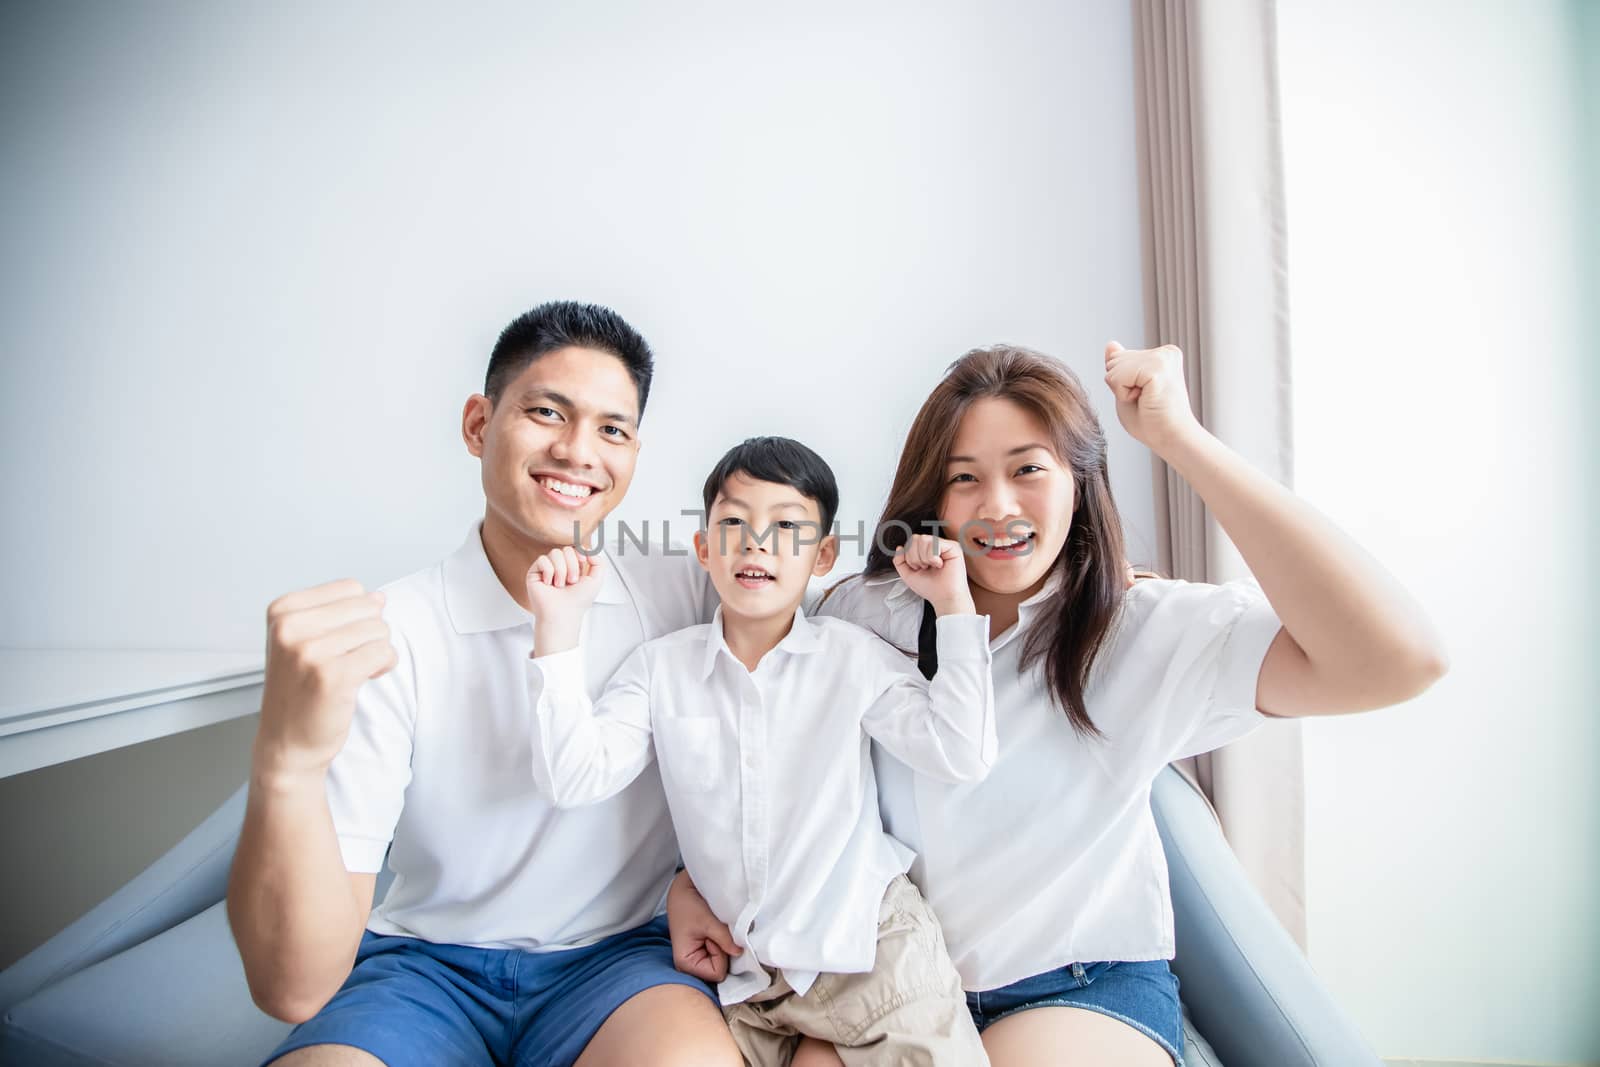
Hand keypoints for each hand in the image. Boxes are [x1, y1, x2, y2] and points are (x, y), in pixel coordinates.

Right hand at [257, 580, 396, 779]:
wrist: (286, 743)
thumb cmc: (299, 691)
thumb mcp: (305, 640)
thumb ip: (340, 613)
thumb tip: (379, 597)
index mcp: (283, 611)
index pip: (350, 588)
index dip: (356, 615)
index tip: (338, 641)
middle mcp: (291, 628)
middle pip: (368, 607)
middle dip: (369, 633)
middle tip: (347, 659)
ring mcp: (310, 652)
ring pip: (379, 630)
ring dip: (376, 652)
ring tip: (352, 671)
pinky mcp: (333, 676)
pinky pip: (384, 653)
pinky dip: (383, 666)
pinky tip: (364, 679)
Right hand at [526, 546, 604, 653]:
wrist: (564, 614)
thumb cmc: (578, 601)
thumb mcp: (596, 580)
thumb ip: (599, 562)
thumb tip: (588, 549)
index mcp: (573, 567)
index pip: (575, 548)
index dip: (580, 552)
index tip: (584, 562)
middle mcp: (560, 567)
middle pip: (566, 549)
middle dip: (572, 565)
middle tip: (572, 581)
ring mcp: (547, 569)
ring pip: (555, 553)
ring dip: (562, 570)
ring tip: (560, 585)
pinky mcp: (534, 573)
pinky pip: (542, 560)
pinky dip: (549, 572)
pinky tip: (549, 583)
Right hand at [666, 869, 740, 982]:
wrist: (683, 891)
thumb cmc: (689, 905)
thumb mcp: (708, 921)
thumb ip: (725, 939)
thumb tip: (740, 952)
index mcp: (685, 963)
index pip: (717, 973)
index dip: (720, 955)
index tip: (712, 936)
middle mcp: (690, 967)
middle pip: (720, 970)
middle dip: (723, 951)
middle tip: (713, 931)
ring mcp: (698, 960)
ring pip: (722, 962)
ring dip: (723, 946)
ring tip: (713, 929)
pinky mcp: (704, 952)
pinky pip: (721, 954)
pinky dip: (723, 943)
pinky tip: (715, 931)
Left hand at [893, 534, 974, 615]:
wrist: (944, 598)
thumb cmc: (931, 588)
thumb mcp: (908, 575)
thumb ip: (899, 561)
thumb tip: (899, 547)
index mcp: (926, 551)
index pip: (911, 542)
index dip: (909, 556)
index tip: (919, 568)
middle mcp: (935, 546)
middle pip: (915, 538)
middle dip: (914, 557)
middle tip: (925, 568)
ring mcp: (945, 545)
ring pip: (923, 539)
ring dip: (924, 558)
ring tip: (932, 567)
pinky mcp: (953, 547)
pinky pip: (934, 543)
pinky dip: (932, 557)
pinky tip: (940, 565)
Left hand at [1103, 341, 1203, 455]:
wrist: (1172, 439)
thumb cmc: (1152, 422)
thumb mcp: (1127, 389)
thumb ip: (1119, 366)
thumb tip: (1110, 344)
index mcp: (1161, 355)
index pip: (1118, 358)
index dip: (1121, 383)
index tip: (1144, 396)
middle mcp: (1165, 352)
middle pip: (1114, 361)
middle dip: (1120, 385)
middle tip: (1145, 400)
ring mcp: (1162, 358)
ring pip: (1113, 368)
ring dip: (1122, 391)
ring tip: (1146, 401)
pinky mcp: (1157, 368)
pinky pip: (1117, 377)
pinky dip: (1123, 394)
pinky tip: (1145, 400)